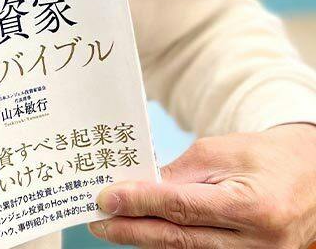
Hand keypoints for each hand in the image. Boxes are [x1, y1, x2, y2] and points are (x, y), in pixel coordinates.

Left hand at [88, 122, 315, 246]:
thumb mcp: (219, 152)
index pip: (180, 208)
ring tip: (113, 226)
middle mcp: (256, 243)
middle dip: (132, 230)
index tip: (104, 199)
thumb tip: (137, 188)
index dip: (138, 204)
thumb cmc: (264, 157)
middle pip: (179, 240)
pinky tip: (144, 234)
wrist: (312, 176)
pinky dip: (171, 247)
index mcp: (249, 207)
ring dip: (146, 241)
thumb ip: (179, 173)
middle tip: (97, 222)